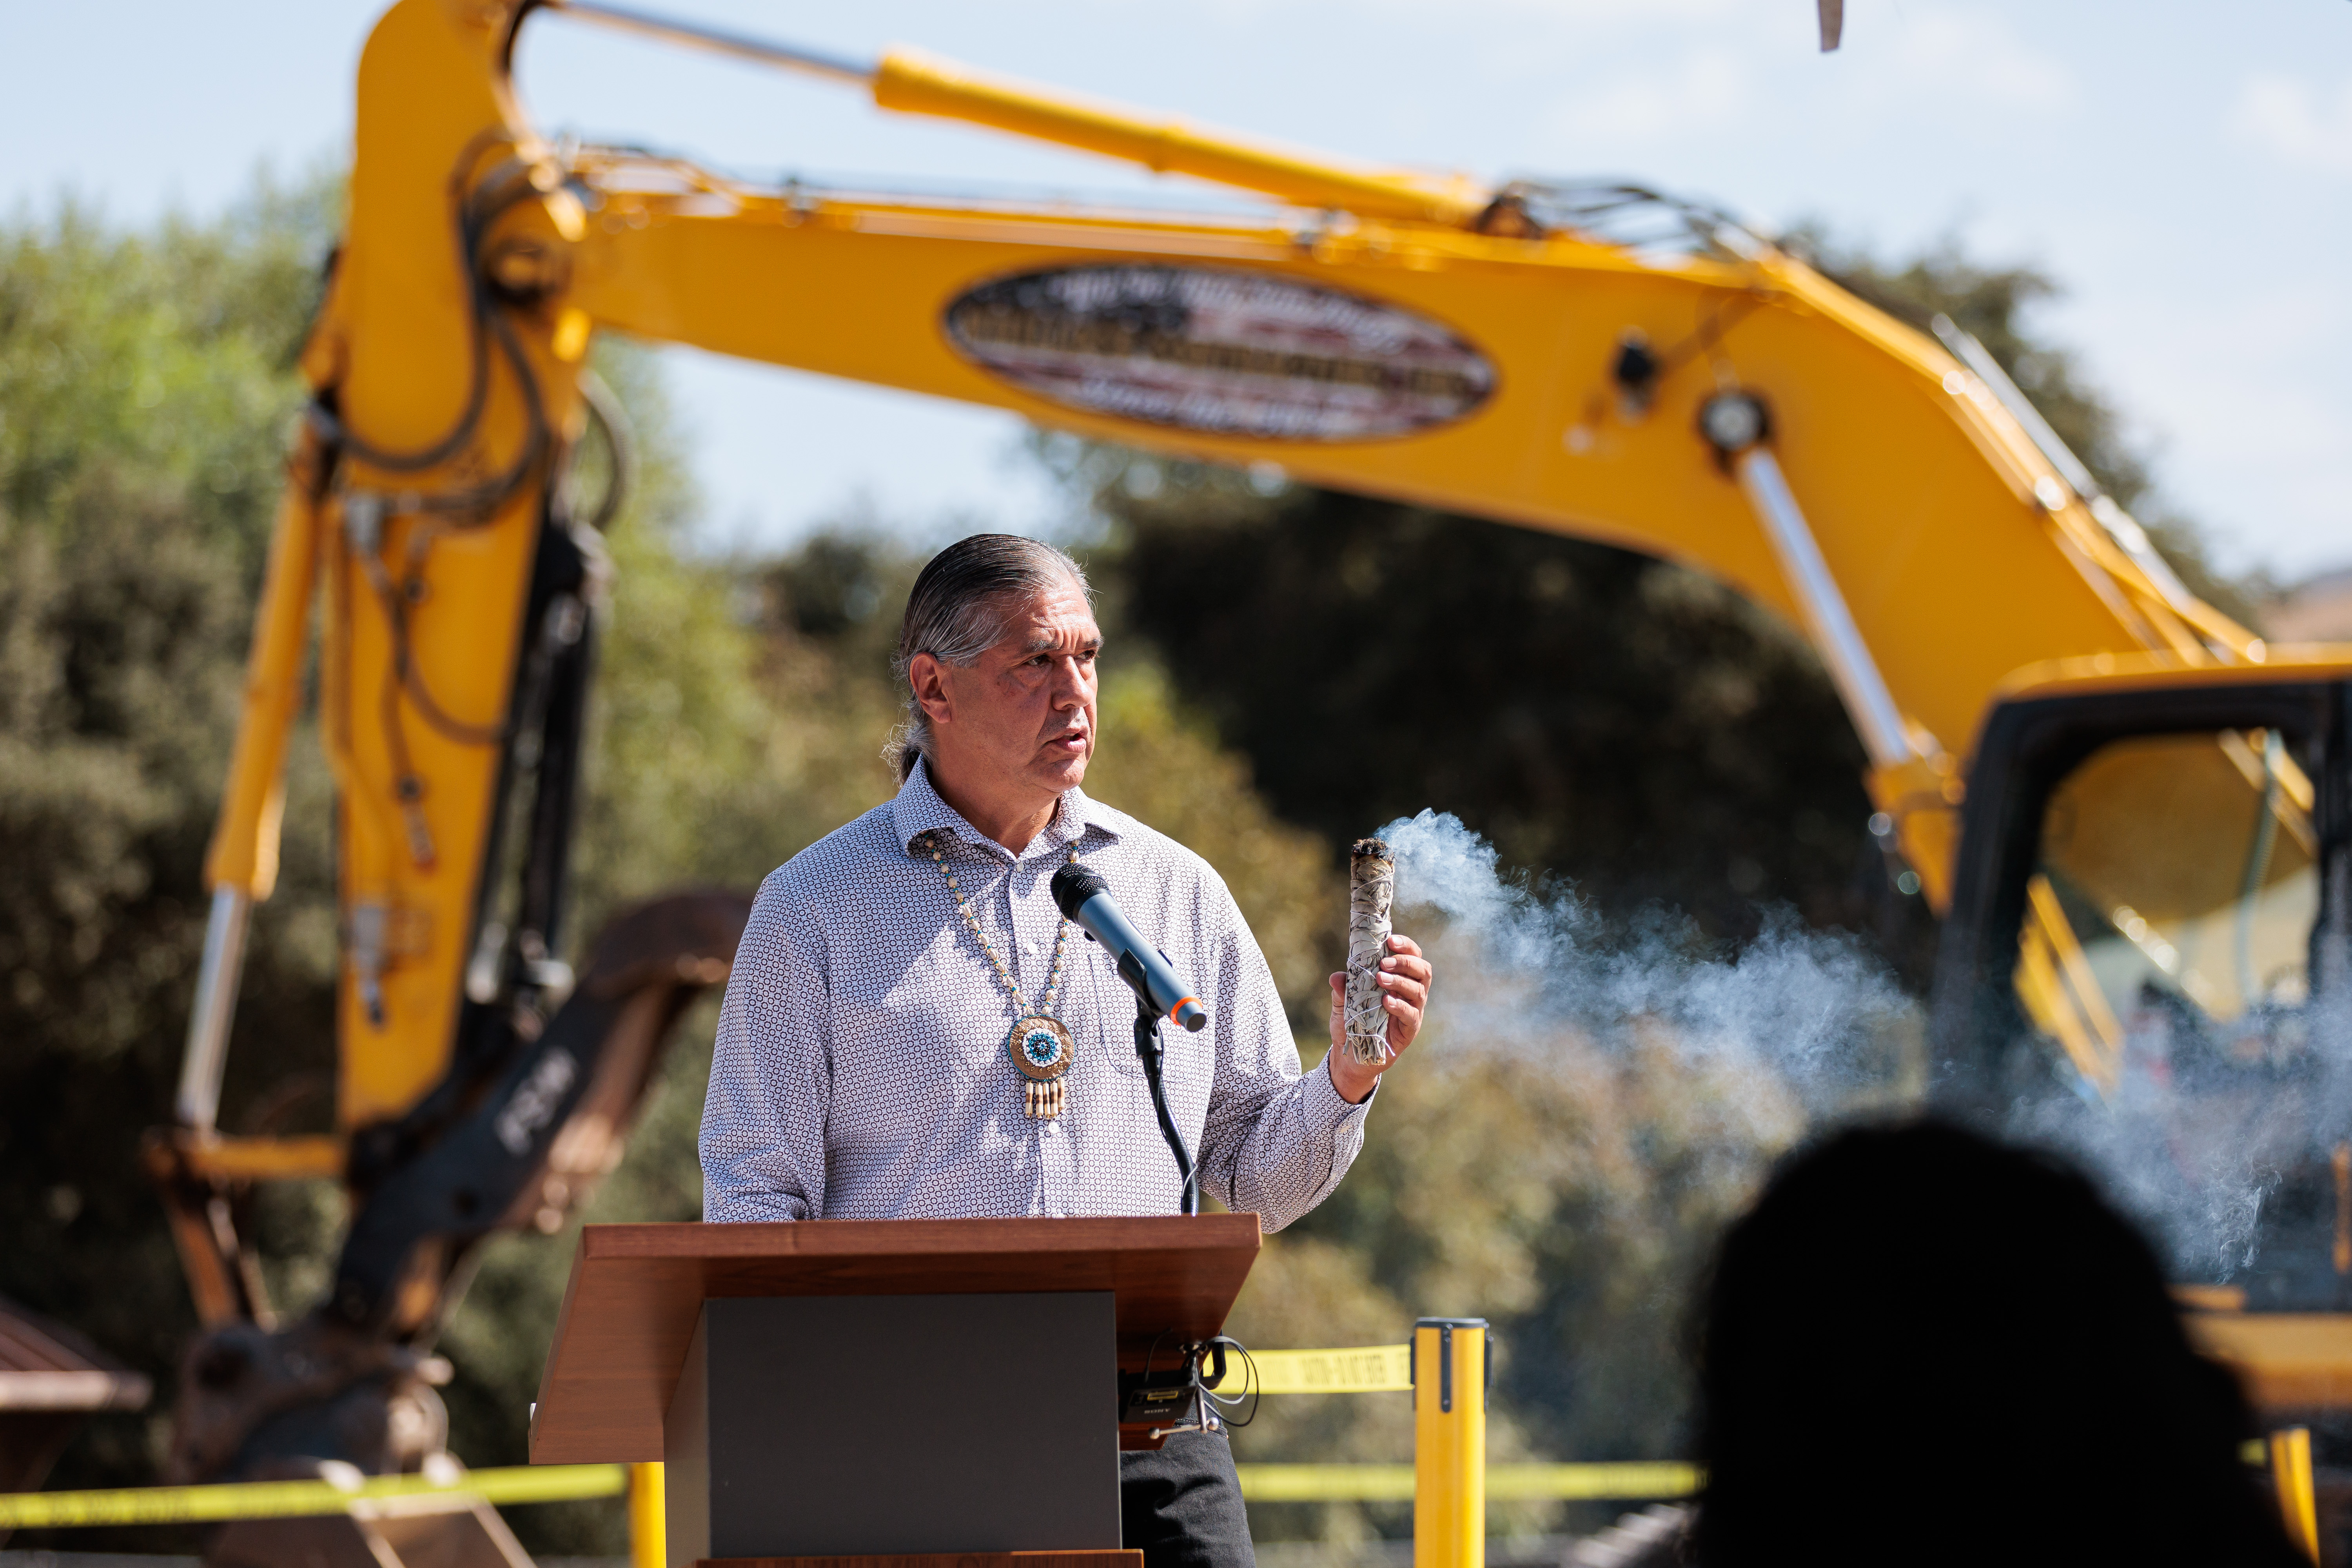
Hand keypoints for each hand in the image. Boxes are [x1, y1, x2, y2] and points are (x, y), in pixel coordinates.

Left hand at [1325, 934, 1430, 1104]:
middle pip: (1423, 971)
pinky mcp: (1409, 1031)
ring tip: (1380, 979)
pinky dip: (1400, 1006)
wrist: (1351, 1057)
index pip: (1412, 956)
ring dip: (1400, 981)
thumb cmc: (1352, 1024)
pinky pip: (1412, 1015)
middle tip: (1384, 963)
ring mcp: (1412, 1012)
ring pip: (1419, 991)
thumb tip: (1336, 977)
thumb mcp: (1342, 1004)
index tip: (1390, 940)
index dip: (1406, 946)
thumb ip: (1342, 989)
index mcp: (1399, 980)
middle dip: (1405, 962)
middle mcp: (1410, 994)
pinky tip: (1386, 1002)